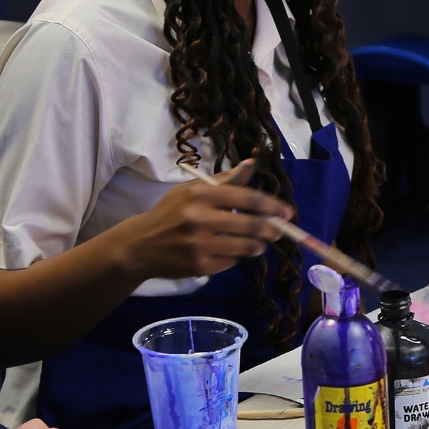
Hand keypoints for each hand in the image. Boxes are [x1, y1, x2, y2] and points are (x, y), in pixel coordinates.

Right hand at [111, 160, 293, 280]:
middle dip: (271, 229)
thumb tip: (252, 163)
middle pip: (251, 224)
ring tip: (259, 243)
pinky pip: (230, 263)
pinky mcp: (199, 266)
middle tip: (279, 231)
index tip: (287, 212)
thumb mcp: (193, 190)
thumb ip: (225, 180)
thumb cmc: (171, 212)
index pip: (247, 197)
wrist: (141, 244)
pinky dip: (234, 258)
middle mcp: (200, 218)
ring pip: (244, 246)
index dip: (272, 206)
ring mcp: (199, 244)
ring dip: (257, 245)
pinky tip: (228, 252)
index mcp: (201, 194)